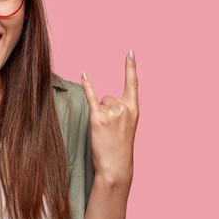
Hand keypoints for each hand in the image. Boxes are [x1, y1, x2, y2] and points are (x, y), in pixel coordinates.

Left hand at [81, 50, 138, 187]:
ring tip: (104, 132)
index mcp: (134, 110)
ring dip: (99, 115)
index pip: (133, 84)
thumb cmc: (119, 148)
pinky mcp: (98, 118)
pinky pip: (91, 98)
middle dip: (106, 110)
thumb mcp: (128, 127)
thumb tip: (105, 100)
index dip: (131, 67)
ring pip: (100, 103)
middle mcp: (124, 108)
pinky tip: (84, 75)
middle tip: (110, 130)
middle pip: (109, 97)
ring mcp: (111, 112)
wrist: (116, 166)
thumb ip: (121, 111)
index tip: (130, 52)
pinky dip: (87, 86)